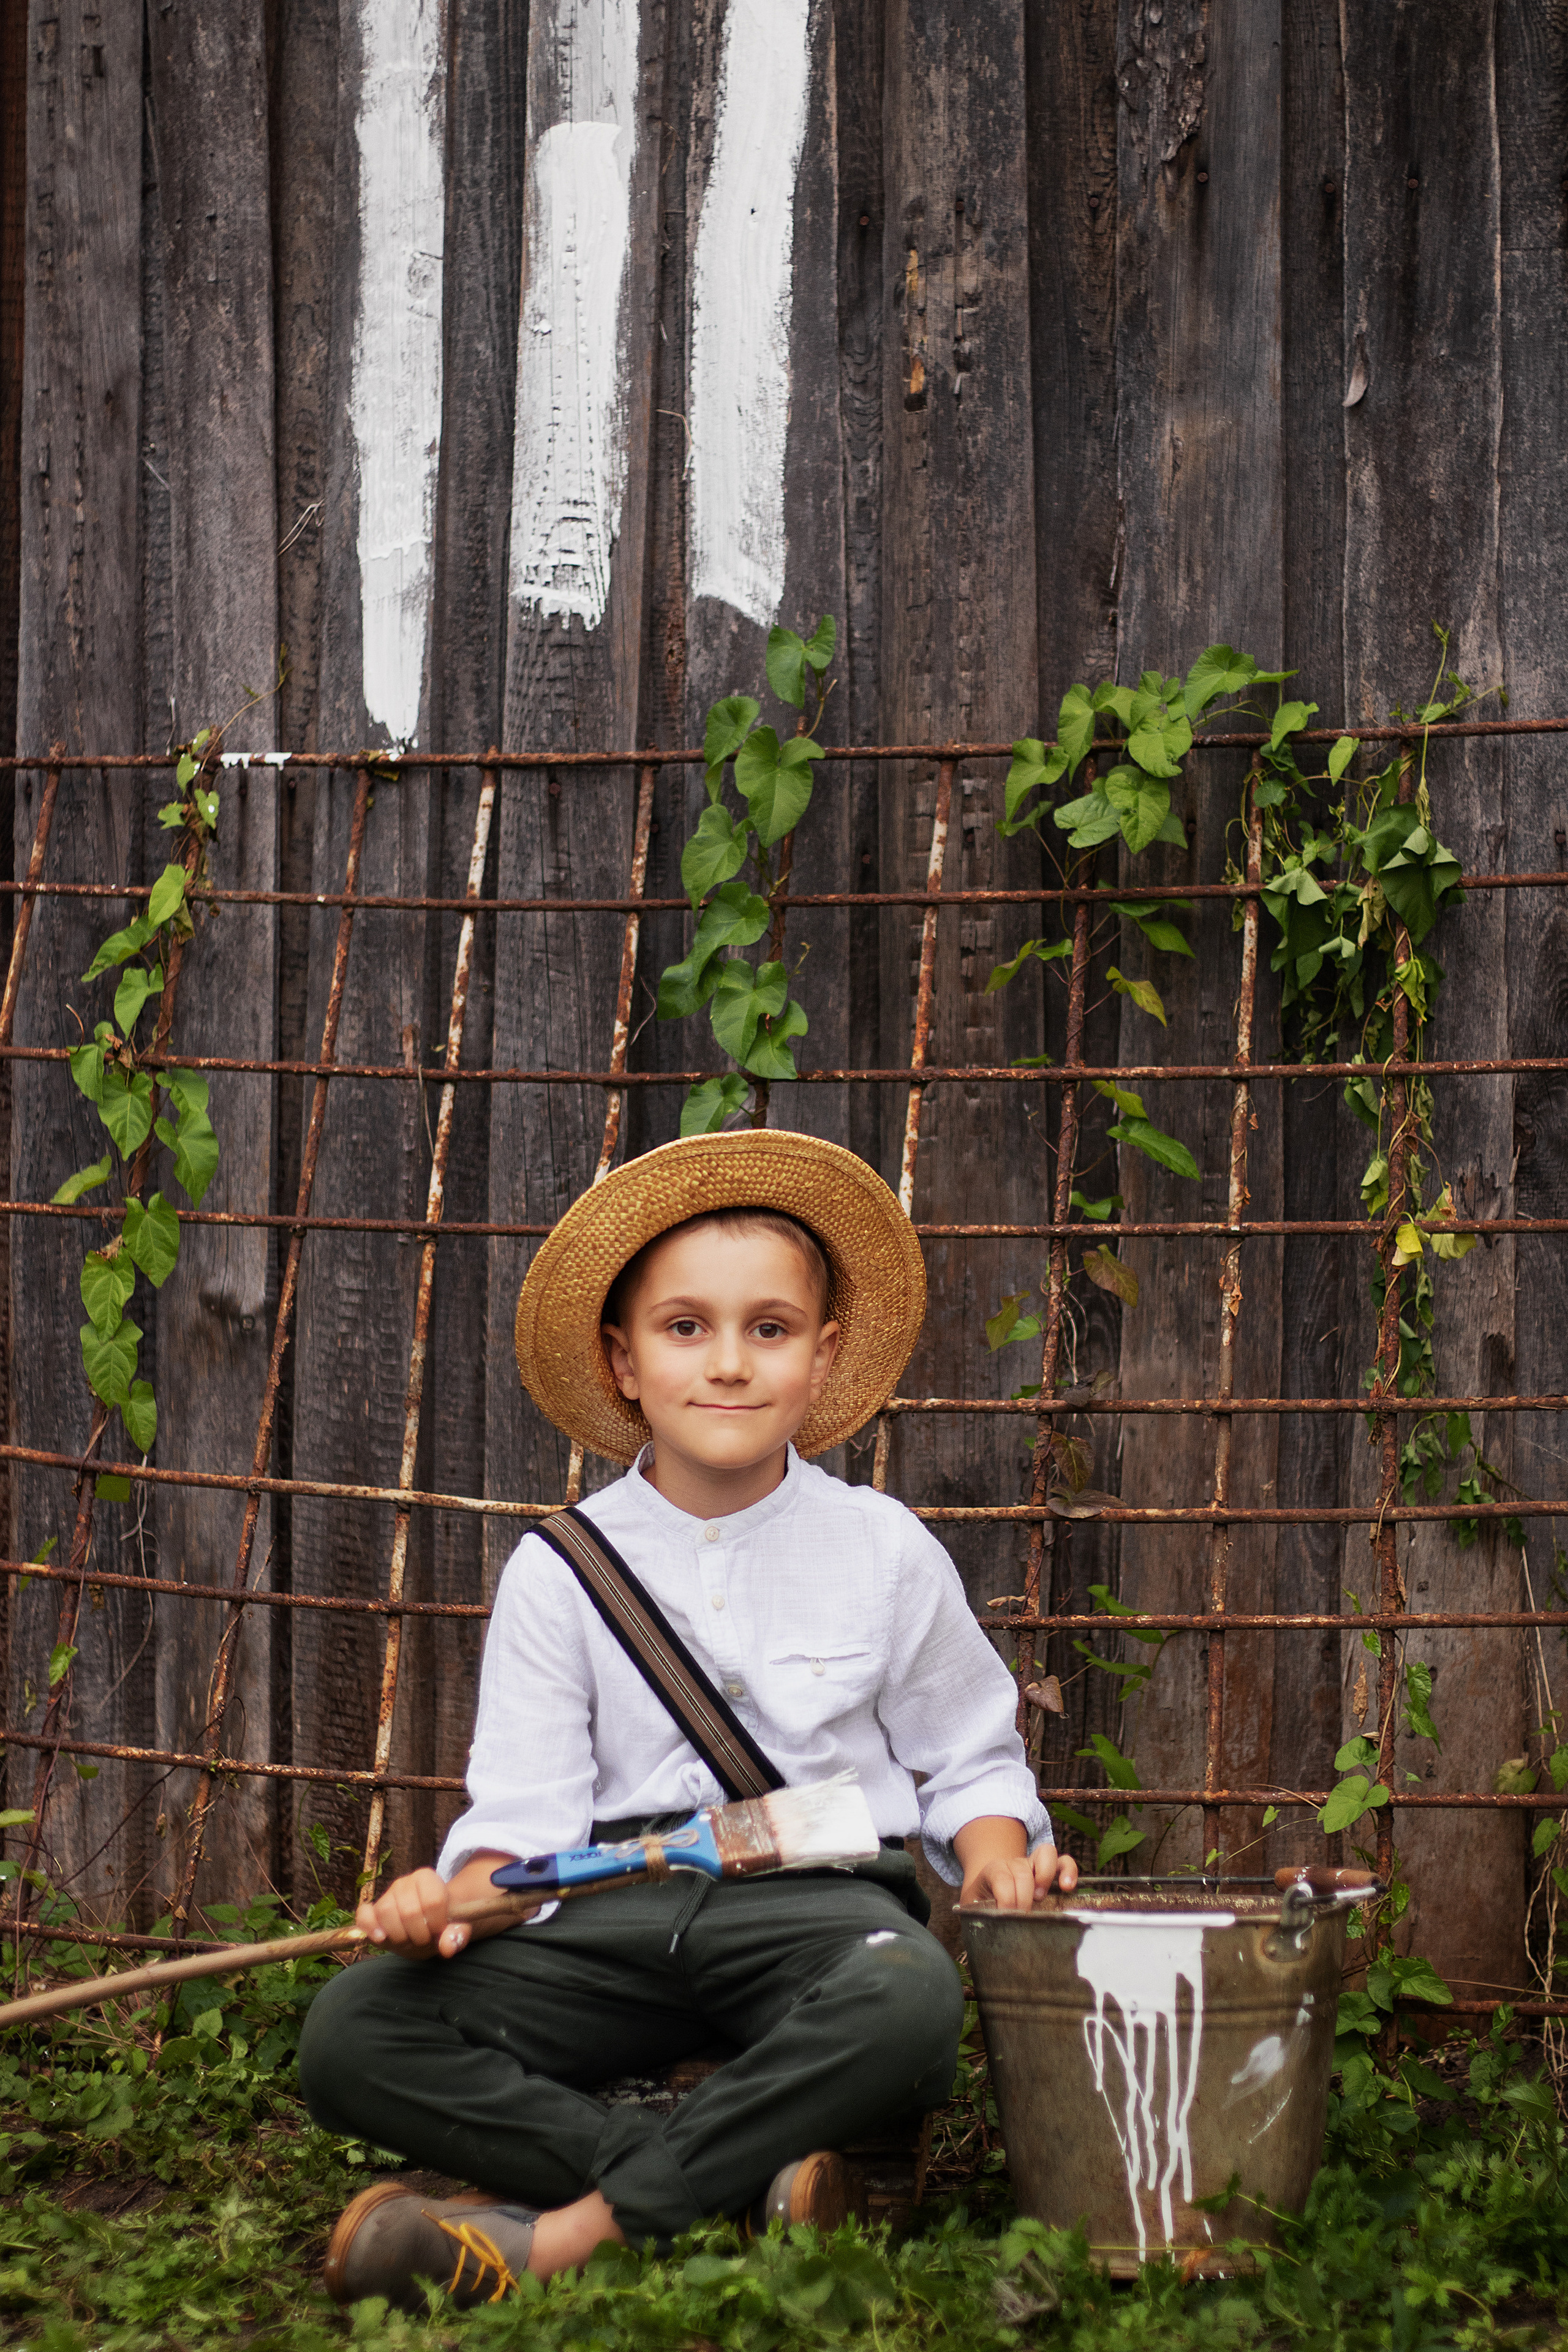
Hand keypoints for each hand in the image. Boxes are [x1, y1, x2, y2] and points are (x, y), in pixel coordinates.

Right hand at [355, 1852, 523, 1959]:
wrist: (426, 1925)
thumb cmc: (441, 1925)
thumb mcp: (455, 1927)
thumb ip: (458, 1934)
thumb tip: (448, 1946)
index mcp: (428, 1878)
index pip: (432, 1901)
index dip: (437, 1922)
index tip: (439, 1929)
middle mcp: (405, 1882)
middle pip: (408, 1911)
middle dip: (418, 1934)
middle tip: (424, 1938)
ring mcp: (387, 1895)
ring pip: (386, 1912)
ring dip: (399, 1935)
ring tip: (408, 1939)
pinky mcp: (372, 1911)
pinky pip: (364, 1914)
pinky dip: (370, 1927)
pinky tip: (381, 1938)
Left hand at [958, 1841, 1078, 1910]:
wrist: (990, 1886)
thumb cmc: (983, 1900)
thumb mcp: (972, 1906)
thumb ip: (974, 1915)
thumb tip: (980, 1932)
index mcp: (993, 1870)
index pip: (1002, 1879)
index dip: (1006, 1901)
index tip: (1007, 1918)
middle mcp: (1015, 1863)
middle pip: (1023, 1873)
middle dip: (1023, 1899)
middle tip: (1022, 1917)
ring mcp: (1033, 1864)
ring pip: (1045, 1855)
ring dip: (1045, 1876)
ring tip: (1041, 1897)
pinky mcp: (1051, 1870)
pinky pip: (1064, 1861)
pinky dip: (1069, 1871)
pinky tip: (1067, 1887)